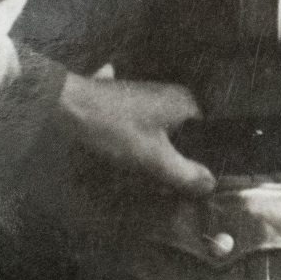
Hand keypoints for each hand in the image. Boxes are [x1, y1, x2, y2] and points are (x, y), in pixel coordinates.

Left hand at [58, 73, 215, 196]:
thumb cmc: (116, 129)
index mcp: (184, 102)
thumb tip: (212, 185)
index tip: (182, 182)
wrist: (68, 105)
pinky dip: (135, 138)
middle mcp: (169, 93)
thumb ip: (185, 174)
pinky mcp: (124, 98)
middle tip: (159, 182)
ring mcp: (145, 94)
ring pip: (160, 130)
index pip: (204, 136)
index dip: (195, 161)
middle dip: (172, 158)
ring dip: (152, 151)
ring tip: (140, 173)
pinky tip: (122, 150)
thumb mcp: (154, 158)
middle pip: (182, 134)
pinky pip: (139, 122)